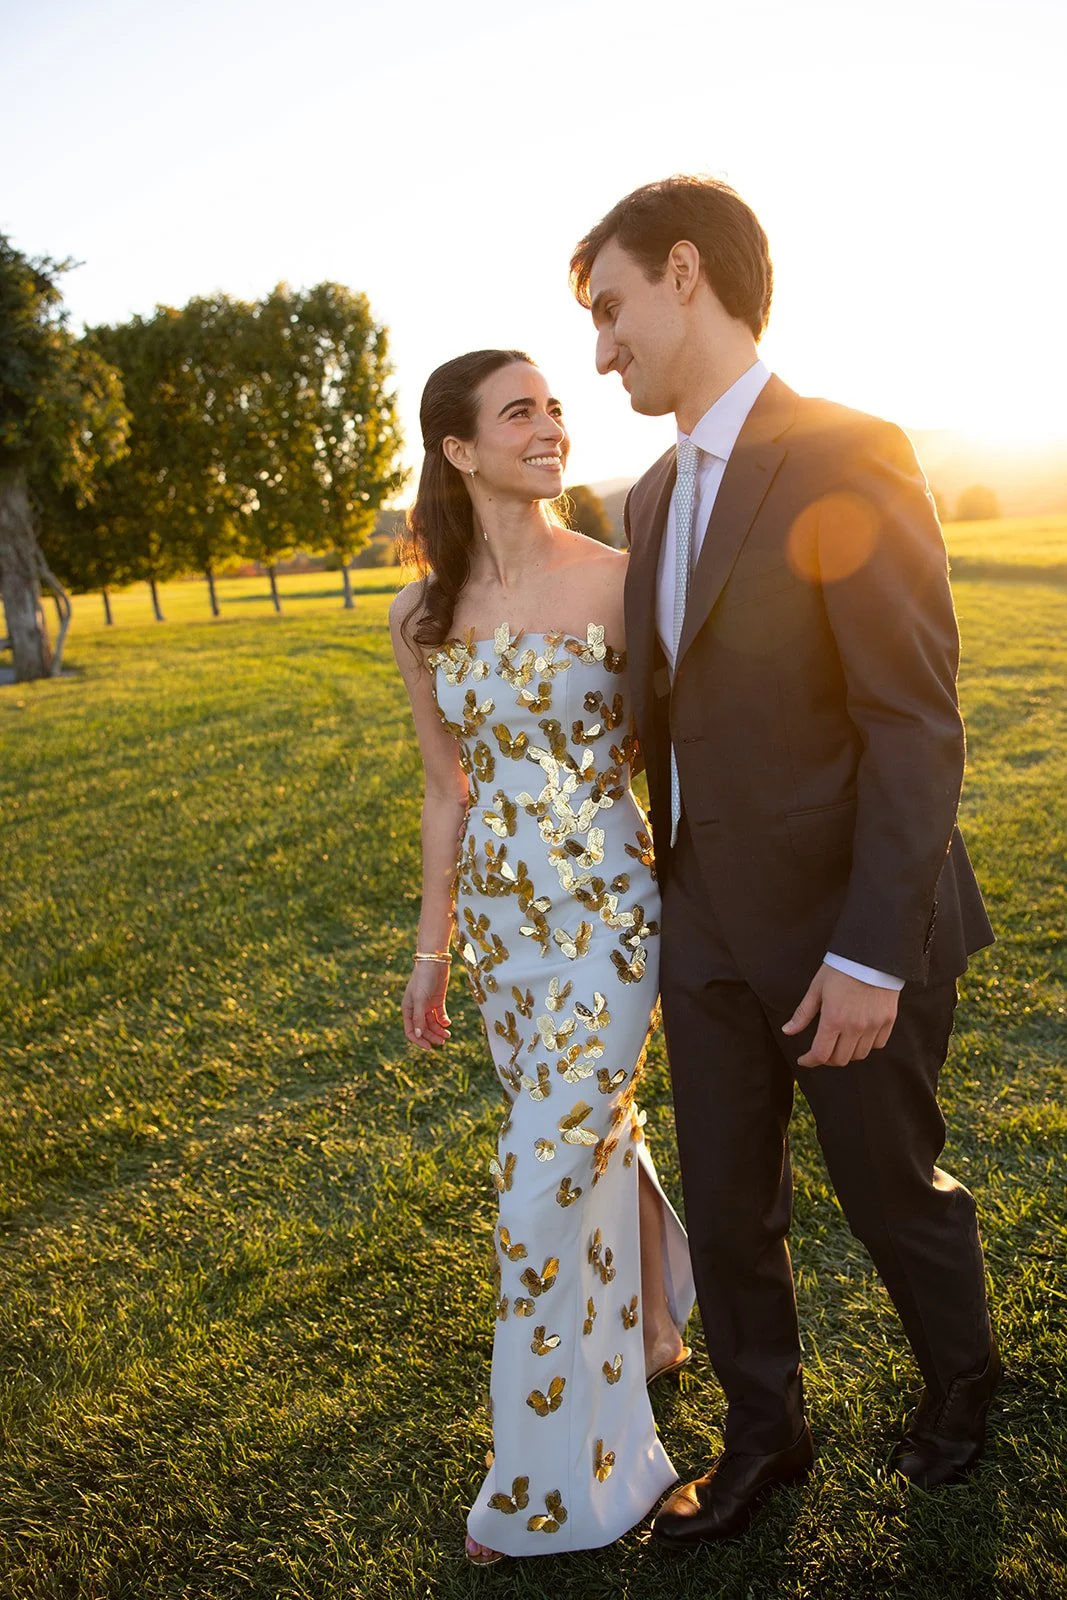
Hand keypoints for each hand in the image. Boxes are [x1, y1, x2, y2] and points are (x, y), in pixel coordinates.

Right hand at [401, 960, 451, 1050]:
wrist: (434, 962)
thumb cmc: (423, 979)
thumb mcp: (420, 999)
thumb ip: (419, 1018)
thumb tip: (418, 1035)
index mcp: (408, 1009)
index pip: (410, 1030)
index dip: (419, 1040)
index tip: (429, 1047)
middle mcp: (416, 1009)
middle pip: (423, 1029)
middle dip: (432, 1036)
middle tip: (443, 1042)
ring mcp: (427, 1005)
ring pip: (432, 1023)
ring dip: (439, 1030)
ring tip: (448, 1035)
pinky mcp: (437, 1001)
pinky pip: (440, 1016)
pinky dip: (444, 1021)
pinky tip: (448, 1023)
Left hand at [782, 962, 898, 1066]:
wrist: (872, 953)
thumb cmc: (841, 968)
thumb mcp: (816, 989)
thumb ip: (803, 1013)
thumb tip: (788, 1031)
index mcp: (833, 1019)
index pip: (820, 1054)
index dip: (810, 1061)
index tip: (804, 1059)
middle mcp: (855, 1027)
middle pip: (840, 1059)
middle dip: (827, 1058)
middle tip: (821, 1049)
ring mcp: (873, 1025)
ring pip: (859, 1055)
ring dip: (847, 1053)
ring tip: (840, 1041)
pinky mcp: (888, 1020)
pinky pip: (877, 1044)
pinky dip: (867, 1045)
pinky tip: (859, 1035)